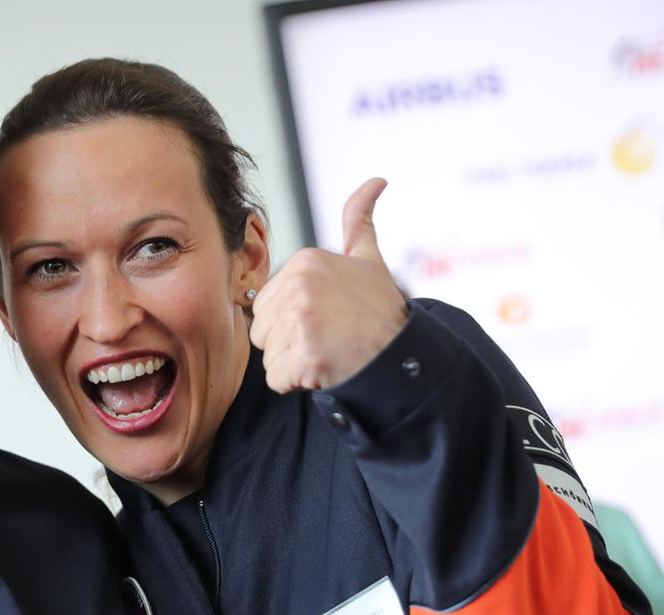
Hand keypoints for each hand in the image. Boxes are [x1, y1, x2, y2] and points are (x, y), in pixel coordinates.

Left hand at [249, 177, 408, 392]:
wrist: (402, 355)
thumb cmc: (381, 312)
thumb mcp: (369, 260)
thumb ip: (358, 222)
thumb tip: (376, 181)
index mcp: (304, 261)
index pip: (266, 304)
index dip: (293, 319)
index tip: (327, 318)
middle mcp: (298, 285)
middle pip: (261, 330)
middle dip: (289, 342)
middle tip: (327, 338)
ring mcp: (300, 320)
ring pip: (268, 355)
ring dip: (294, 364)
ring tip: (328, 352)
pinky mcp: (303, 356)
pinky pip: (277, 379)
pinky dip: (298, 383)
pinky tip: (325, 369)